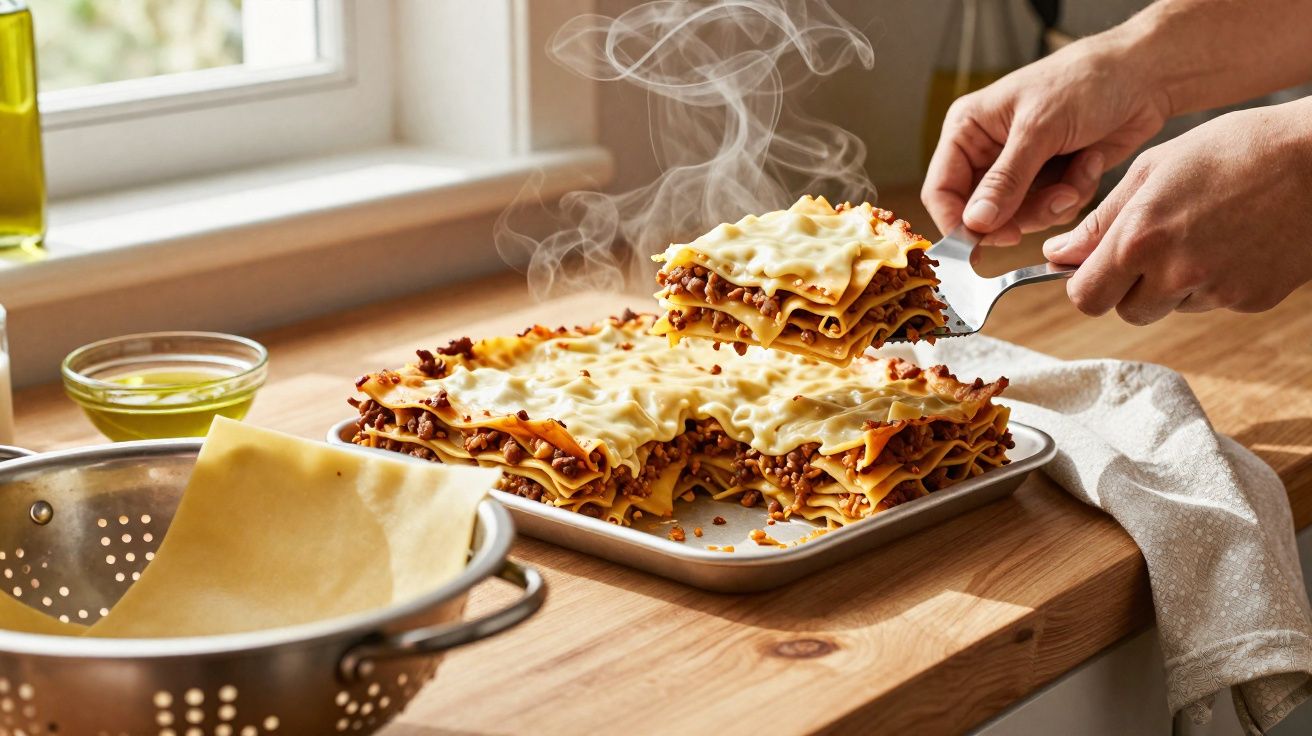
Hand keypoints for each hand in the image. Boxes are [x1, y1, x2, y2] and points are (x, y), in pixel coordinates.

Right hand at [921, 35, 1170, 243]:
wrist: (1142, 76)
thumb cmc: (1085, 82)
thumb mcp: (1039, 129)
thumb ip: (1005, 180)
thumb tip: (974, 223)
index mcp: (967, 130)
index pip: (941, 190)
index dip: (958, 221)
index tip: (984, 242)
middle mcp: (986, 153)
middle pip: (981, 213)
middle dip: (1020, 213)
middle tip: (1054, 201)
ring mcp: (1018, 170)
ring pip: (1017, 218)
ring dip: (1054, 203)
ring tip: (1080, 169)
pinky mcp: (1049, 181)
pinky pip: (1049, 213)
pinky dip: (1074, 194)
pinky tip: (1090, 163)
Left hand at [1042, 101, 1311, 323]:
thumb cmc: (1234, 150)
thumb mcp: (1154, 169)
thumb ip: (1101, 221)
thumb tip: (1058, 255)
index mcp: (1140, 239)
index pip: (1084, 298)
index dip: (1084, 283)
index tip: (1093, 266)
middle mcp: (1175, 273)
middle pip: (1125, 311)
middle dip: (1127, 288)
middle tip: (1151, 247)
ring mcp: (1217, 291)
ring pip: (1170, 307)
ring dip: (1172, 285)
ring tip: (1201, 233)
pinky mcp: (1252, 300)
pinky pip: (1213, 302)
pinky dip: (1215, 281)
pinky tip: (1234, 240)